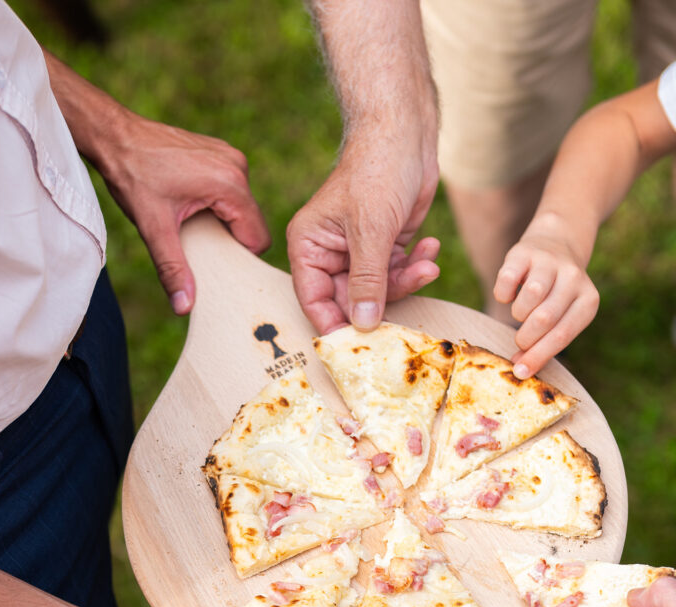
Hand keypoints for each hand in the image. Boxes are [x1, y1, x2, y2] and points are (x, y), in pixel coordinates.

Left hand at [99, 113, 270, 314]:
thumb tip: (185, 307)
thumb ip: (173, 268)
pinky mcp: (219, 153)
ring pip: (240, 208)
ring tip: (188, 223)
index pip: (258, 238)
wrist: (115, 137)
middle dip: (228, 241)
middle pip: (250, 224)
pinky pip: (230, 191)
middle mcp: (238, 167)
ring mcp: (230, 157)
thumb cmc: (133, 176)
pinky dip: (215, 205)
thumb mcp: (154, 228)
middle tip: (196, 246)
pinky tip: (187, 206)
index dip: (239, 258)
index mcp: (230, 184)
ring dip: (220, 223)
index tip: (214, 265)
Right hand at [287, 132, 439, 334]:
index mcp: (309, 247)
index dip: (334, 322)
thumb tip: (362, 324)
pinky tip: (430, 247)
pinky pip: (398, 273)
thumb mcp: (371, 230)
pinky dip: (416, 265)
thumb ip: (366, 281)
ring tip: (427, 263)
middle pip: (350, 300)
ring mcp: (359, 252)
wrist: (406, 132)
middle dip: (383, 298)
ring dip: (406, 280)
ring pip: (379, 290)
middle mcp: (330, 253)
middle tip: (410, 290)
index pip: (314, 298)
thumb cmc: (378, 169)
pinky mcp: (385, 245)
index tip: (357, 342)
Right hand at [493, 213, 599, 377]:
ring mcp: (550, 263)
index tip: (520, 372)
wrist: (556, 244)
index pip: (562, 335)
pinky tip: (509, 294)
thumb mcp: (562, 316)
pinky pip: (506, 281)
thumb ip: (545, 342)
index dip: (538, 356)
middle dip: (526, 338)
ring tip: (520, 314)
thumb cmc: (555, 295)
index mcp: (587, 301)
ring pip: (529, 299)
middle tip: (520, 341)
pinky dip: (503, 295)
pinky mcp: (525, 253)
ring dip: (517, 315)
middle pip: (544, 319)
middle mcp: (574, 279)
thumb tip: (520, 370)